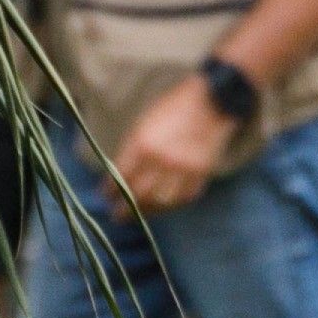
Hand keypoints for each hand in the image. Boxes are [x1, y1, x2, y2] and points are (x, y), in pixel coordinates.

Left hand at [111, 73, 239, 214]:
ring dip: (147, 211)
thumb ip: (131, 150)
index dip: (111, 190)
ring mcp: (183, 170)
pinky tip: (162, 206)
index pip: (121, 176)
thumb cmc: (173, 108)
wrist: (211, 102)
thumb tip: (119, 173)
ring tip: (139, 215)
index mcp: (143, 144)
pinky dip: (171, 205)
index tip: (107, 196)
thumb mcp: (143, 123)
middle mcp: (161, 161)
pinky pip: (183, 198)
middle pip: (138, 194)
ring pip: (161, 202)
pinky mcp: (201, 175)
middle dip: (125, 208)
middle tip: (117, 216)